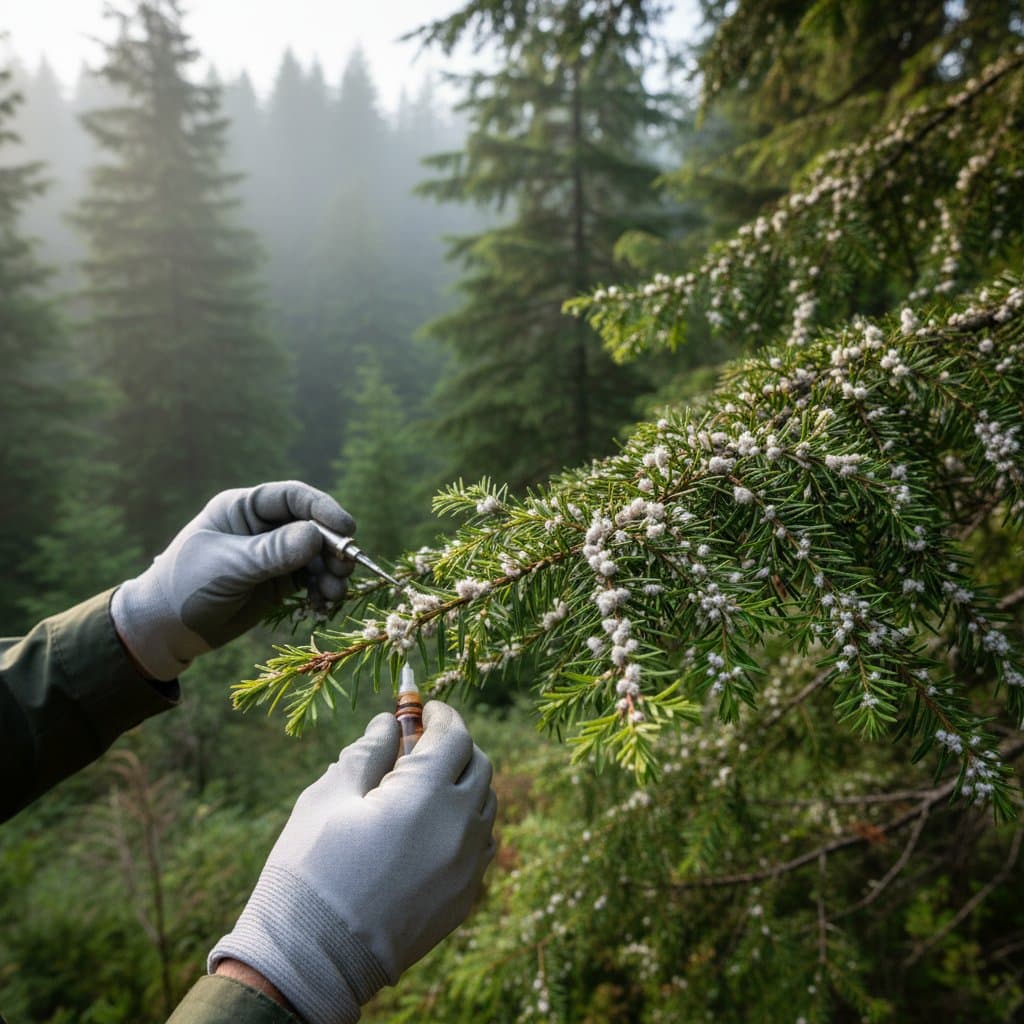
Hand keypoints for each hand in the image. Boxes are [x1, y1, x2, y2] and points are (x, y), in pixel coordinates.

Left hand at [111, 481, 355, 679]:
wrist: (166, 629)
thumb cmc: (186, 587)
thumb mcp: (229, 567)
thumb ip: (272, 552)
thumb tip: (316, 536)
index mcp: (243, 508)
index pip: (291, 498)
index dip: (322, 509)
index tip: (346, 528)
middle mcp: (263, 527)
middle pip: (312, 526)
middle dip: (333, 546)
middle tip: (346, 568)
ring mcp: (274, 554)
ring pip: (317, 555)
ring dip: (332, 572)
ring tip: (334, 595)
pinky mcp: (280, 581)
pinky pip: (313, 579)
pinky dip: (323, 589)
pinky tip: (324, 604)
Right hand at [209, 702, 497, 1023]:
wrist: (312, 960)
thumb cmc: (310, 870)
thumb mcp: (329, 796)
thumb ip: (367, 752)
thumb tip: (388, 725)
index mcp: (426, 794)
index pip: (455, 735)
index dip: (441, 715)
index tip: (425, 709)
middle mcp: (460, 828)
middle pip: (479, 766)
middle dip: (456, 746)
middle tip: (424, 743)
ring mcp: (468, 868)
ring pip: (486, 807)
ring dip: (464, 786)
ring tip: (425, 788)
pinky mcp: (464, 901)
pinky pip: (481, 848)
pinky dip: (466, 827)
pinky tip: (431, 832)